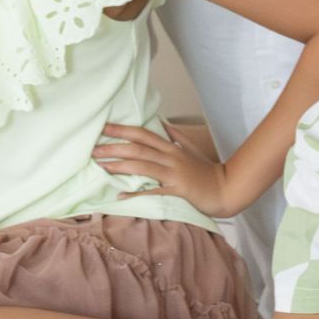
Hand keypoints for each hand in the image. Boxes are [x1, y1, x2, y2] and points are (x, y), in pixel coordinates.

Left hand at [92, 123, 238, 217]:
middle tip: (93, 150)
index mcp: (171, 146)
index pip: (143, 134)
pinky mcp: (178, 190)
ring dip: (120, 166)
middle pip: (138, 148)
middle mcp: (171, 157)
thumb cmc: (205, 170)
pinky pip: (153, 191)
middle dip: (114, 148)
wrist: (225, 188)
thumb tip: (162, 123)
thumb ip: (176, 136)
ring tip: (101, 167)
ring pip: (143, 166)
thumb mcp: (190, 149)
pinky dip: (136, 193)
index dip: (122, 130)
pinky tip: (120, 195)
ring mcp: (174, 173)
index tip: (103, 128)